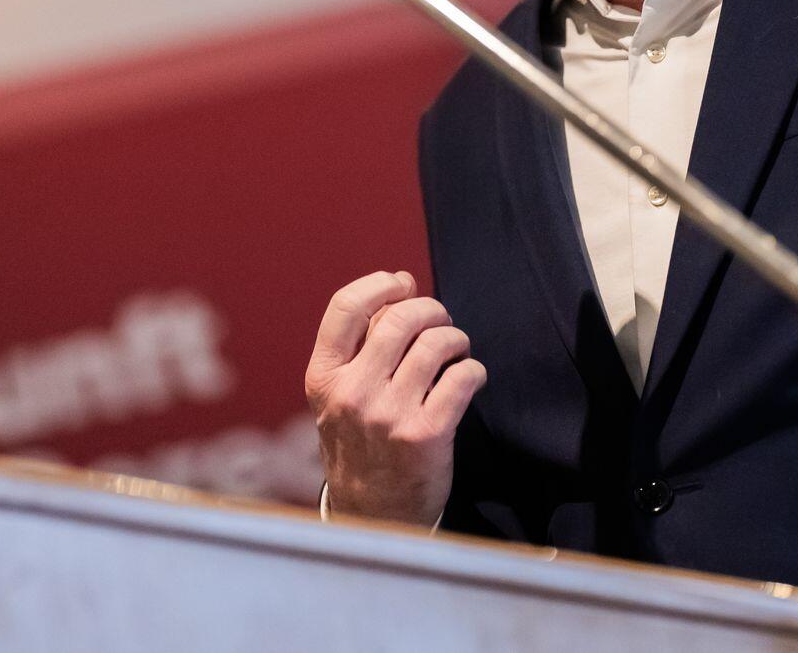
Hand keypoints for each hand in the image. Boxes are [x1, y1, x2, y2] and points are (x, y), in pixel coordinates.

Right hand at [304, 269, 486, 525]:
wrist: (371, 515)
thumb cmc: (359, 444)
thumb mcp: (340, 395)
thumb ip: (363, 342)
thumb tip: (401, 281)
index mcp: (323, 377)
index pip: (345, 307)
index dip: (379, 284)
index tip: (400, 284)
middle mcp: (352, 393)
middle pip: (399, 319)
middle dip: (430, 309)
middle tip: (440, 320)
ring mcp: (389, 415)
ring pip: (435, 344)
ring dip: (455, 338)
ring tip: (456, 349)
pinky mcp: (426, 435)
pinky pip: (462, 378)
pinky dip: (473, 370)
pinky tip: (469, 378)